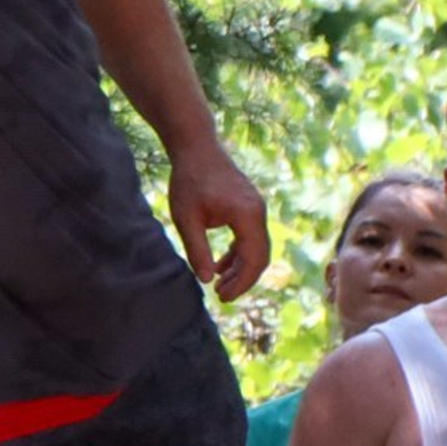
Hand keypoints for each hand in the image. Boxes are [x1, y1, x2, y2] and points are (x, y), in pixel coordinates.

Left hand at [168, 138, 271, 302]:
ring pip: (256, 247)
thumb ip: (197, 250)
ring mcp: (256, 208)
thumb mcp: (187, 218)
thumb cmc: (189, 180)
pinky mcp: (248, 206)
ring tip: (219, 285)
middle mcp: (258, 212)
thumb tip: (205, 280)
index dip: (241, 282)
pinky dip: (238, 253)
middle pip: (260, 256)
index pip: (254, 258)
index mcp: (248, 215)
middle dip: (243, 279)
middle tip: (222, 297)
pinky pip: (249, 237)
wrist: (196, 148)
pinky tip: (219, 266)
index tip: (222, 297)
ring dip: (240, 268)